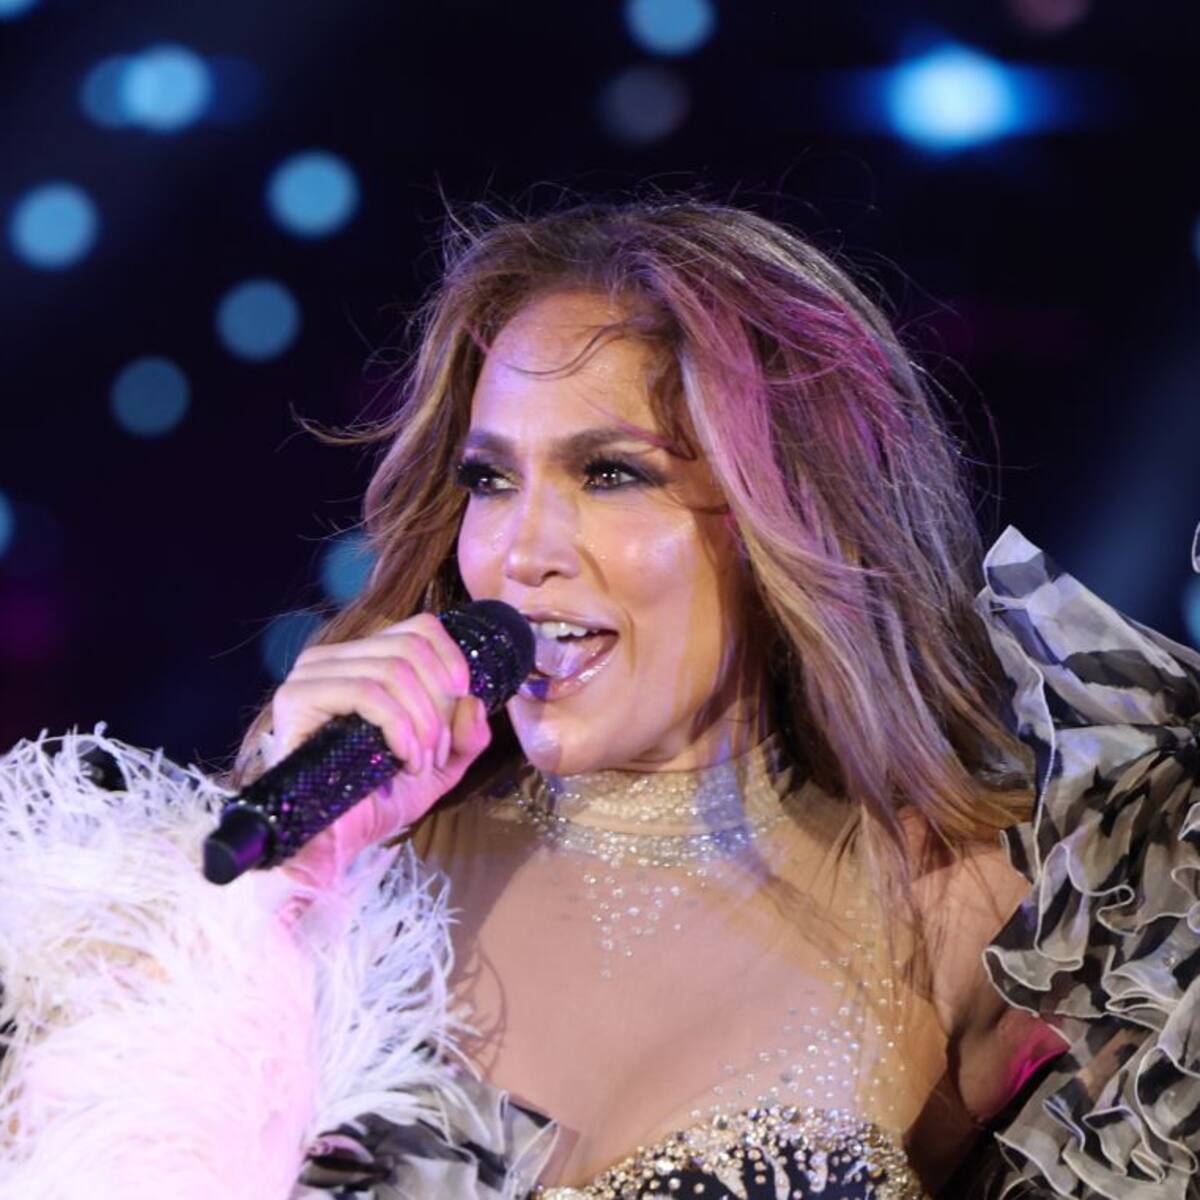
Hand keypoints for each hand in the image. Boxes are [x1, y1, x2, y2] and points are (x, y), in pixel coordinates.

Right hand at [264, 613, 492, 891]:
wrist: (336, 843)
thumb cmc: (380, 799)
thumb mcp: (440, 765)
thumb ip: (467, 735)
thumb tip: (474, 702)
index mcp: (363, 660)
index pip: (420, 627)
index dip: (452, 661)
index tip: (462, 702)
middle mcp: (333, 659)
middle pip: (410, 648)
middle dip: (439, 703)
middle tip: (438, 751)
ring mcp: (310, 675)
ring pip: (393, 669)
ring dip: (422, 721)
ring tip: (420, 762)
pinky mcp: (297, 699)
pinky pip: (366, 691)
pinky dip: (399, 726)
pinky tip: (404, 759)